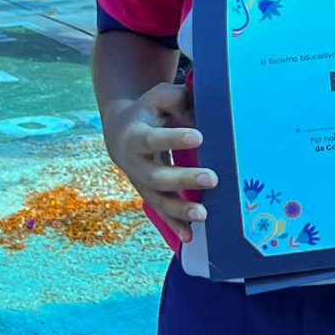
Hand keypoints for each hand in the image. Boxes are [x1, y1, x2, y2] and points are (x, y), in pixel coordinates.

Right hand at [104, 82, 212, 240]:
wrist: (121, 132)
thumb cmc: (150, 111)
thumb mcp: (159, 97)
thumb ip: (178, 99)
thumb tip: (201, 114)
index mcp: (135, 136)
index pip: (153, 139)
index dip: (174, 139)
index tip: (199, 136)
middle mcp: (135, 163)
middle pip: (157, 176)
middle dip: (184, 179)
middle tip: (212, 178)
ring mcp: (141, 184)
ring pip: (158, 200)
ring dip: (180, 210)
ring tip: (204, 215)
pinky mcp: (150, 196)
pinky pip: (161, 214)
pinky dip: (175, 226)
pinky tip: (190, 237)